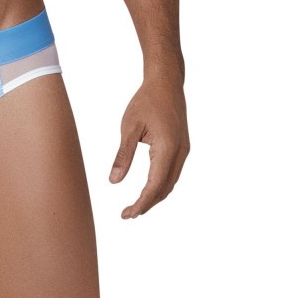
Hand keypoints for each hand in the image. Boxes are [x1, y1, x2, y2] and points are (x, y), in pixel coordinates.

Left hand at [109, 74, 188, 217]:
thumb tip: (114, 182)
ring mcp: (184, 150)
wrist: (166, 83)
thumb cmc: (146, 101)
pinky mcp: (182, 147)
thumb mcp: (129, 127)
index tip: (126, 214)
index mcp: (167, 148)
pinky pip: (172, 173)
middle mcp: (180, 153)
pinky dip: (160, 185)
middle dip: (147, 204)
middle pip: (164, 189)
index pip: (154, 186)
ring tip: (136, 206)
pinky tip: (148, 188)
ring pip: (170, 183)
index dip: (141, 204)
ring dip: (155, 196)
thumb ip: (123, 156)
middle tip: (127, 214)